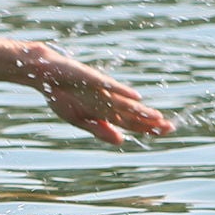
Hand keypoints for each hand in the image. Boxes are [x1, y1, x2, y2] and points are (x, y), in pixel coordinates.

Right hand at [20, 44, 174, 144]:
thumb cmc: (60, 95)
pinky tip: (135, 97)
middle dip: (150, 121)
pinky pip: (108, 86)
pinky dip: (122, 92)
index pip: (130, 122)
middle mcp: (107, 101)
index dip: (147, 128)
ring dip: (140, 111)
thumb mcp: (78, 119)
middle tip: (170, 128)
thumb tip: (121, 141)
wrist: (44, 74)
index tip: (165, 132)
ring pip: (124, 103)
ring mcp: (100, 90)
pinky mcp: (91, 79)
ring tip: (157, 117)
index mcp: (104, 112)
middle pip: (132, 113)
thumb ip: (99, 129)